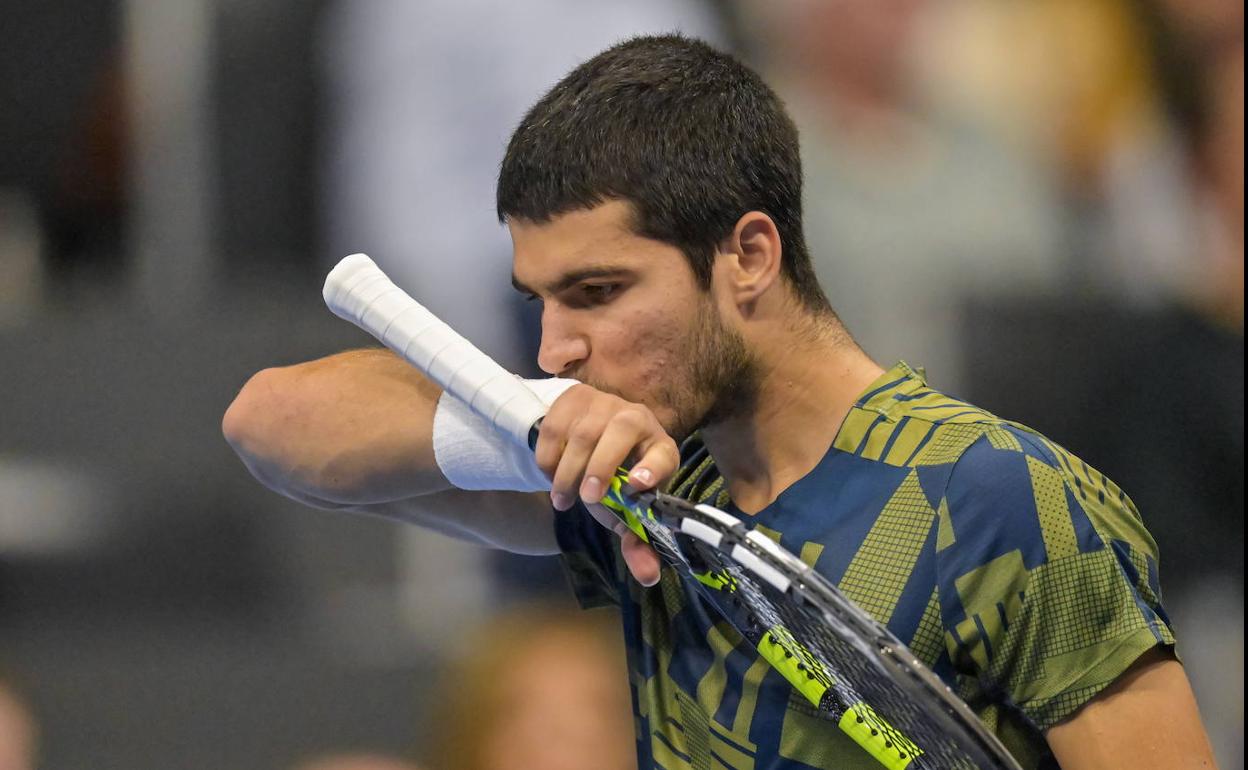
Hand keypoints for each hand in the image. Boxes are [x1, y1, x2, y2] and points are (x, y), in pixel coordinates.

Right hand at [534, 384, 679, 585]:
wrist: (591, 436)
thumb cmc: (616, 478)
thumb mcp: (628, 509)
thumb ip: (637, 543)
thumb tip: (648, 576)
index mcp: (660, 448)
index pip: (664, 454)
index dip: (653, 469)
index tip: (638, 487)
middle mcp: (636, 418)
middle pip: (622, 430)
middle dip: (601, 466)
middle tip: (585, 500)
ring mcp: (603, 403)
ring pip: (583, 431)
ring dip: (569, 470)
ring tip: (562, 500)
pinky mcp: (572, 397)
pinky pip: (554, 426)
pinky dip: (548, 457)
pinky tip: (551, 475)